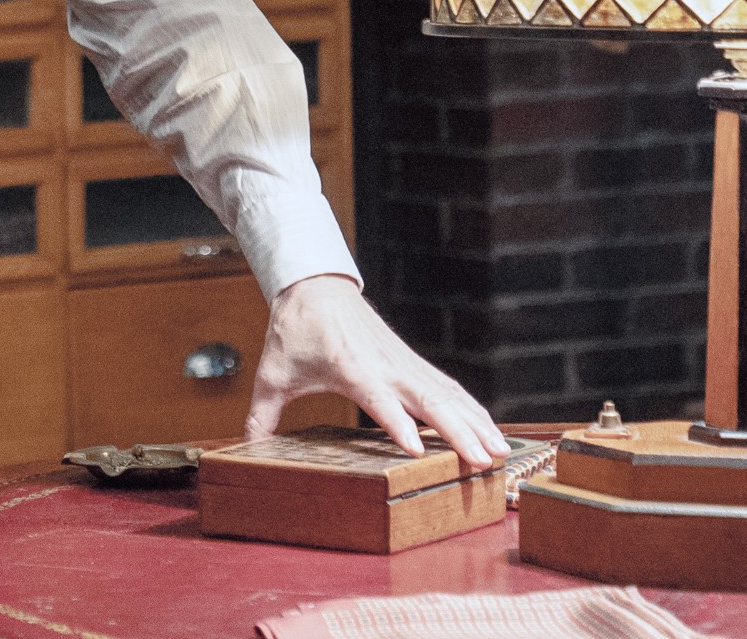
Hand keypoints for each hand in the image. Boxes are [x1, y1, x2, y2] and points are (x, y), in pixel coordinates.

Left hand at [248, 274, 506, 468]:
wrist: (315, 285)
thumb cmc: (295, 329)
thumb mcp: (272, 372)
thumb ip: (261, 413)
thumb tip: (244, 446)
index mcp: (352, 368)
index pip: (379, 401)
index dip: (398, 425)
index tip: (418, 450)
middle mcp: (385, 366)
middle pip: (428, 401)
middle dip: (458, 432)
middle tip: (484, 461)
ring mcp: (403, 363)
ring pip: (447, 395)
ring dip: (476, 422)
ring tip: (501, 452)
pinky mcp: (411, 362)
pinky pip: (447, 387)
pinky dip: (471, 408)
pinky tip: (489, 428)